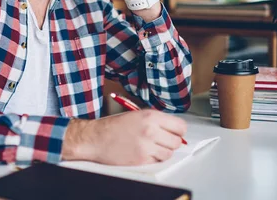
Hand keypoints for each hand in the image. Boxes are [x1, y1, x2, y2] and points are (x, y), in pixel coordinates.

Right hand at [61, 110, 186, 164]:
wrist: (96, 138)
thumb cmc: (114, 126)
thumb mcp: (137, 115)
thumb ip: (157, 121)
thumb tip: (174, 130)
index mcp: (151, 116)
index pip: (180, 126)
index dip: (178, 131)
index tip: (175, 132)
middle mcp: (151, 130)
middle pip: (177, 141)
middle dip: (171, 142)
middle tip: (162, 141)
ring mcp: (147, 146)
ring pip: (169, 153)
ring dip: (163, 152)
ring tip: (151, 147)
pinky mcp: (142, 159)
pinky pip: (157, 161)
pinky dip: (153, 158)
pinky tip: (143, 152)